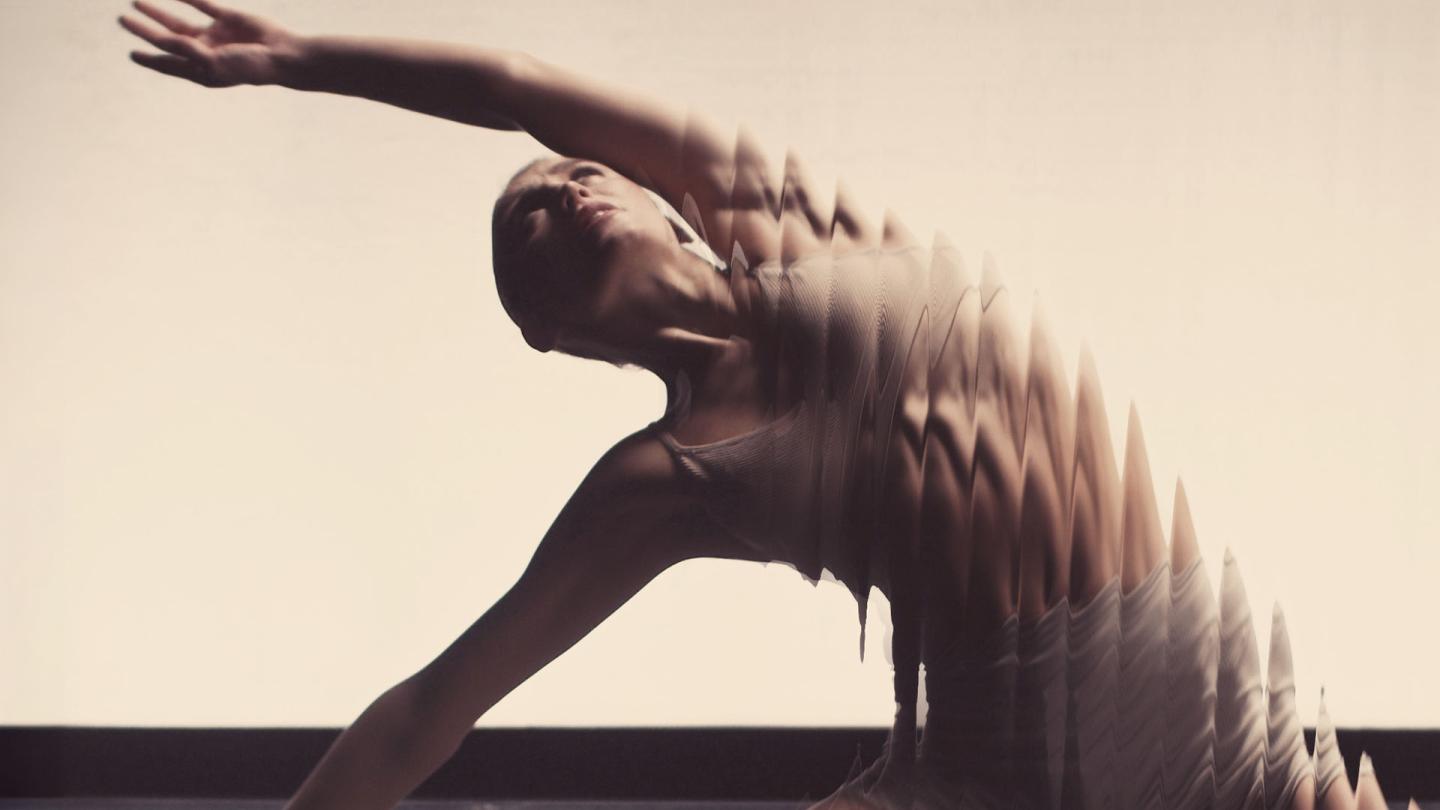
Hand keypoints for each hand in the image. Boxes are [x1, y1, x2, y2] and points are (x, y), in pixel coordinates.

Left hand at [119, 0, 300, 87]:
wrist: (283, 54)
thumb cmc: (250, 67)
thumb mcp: (213, 63)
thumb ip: (186, 49)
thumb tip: (160, 38)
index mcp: (202, 70)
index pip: (169, 63)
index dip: (149, 58)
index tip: (132, 53)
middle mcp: (206, 53)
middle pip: (168, 40)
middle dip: (145, 30)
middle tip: (123, 20)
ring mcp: (216, 35)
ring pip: (180, 22)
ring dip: (158, 13)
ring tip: (136, 1)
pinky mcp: (228, 18)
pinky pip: (202, 5)